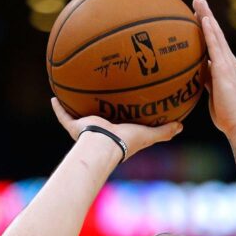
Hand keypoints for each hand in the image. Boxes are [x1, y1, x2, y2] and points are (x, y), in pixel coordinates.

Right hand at [50, 98, 182, 160]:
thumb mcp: (148, 135)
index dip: (120, 117)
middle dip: (98, 109)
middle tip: (99, 95)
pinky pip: (64, 116)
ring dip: (76, 106)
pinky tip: (54, 96)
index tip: (123, 107)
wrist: (105, 145)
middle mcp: (100, 131)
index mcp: (117, 134)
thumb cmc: (126, 141)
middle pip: (98, 119)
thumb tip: (181, 126)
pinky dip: (58, 108)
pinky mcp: (74, 127)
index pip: (119, 124)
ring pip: (79, 116)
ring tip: (73, 90)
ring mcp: (86, 130)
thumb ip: (164, 131)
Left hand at [192, 0, 235, 139]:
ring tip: (198, 2)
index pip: (213, 42)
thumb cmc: (226, 113)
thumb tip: (199, 72)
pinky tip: (203, 20)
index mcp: (225, 66)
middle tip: (197, 0)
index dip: (205, 28)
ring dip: (206, 17)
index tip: (196, 15)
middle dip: (206, 16)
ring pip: (215, 35)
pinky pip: (215, 47)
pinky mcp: (224, 69)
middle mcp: (228, 61)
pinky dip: (210, 32)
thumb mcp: (213, 93)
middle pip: (215, 33)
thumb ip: (207, 80)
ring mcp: (227, 64)